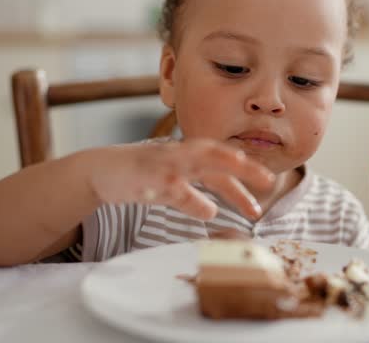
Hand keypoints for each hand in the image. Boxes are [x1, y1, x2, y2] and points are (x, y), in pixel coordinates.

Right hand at [86, 138, 274, 220]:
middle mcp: (179, 155)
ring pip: (194, 160)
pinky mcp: (144, 177)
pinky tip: (205, 209)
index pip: (222, 165)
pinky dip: (186, 196)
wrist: (99, 170)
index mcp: (187, 157)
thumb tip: (213, 211)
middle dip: (243, 166)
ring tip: (240, 165)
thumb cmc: (139, 176)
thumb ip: (192, 195)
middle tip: (268, 180)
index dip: (246, 175)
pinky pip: (168, 185)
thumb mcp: (171, 186)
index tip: (269, 186)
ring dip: (218, 163)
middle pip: (216, 155)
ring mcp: (162, 164)